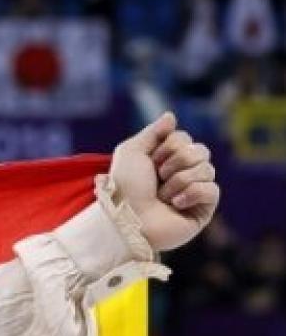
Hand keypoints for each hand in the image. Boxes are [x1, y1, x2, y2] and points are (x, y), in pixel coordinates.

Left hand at [108, 112, 218, 252]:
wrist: (126, 219)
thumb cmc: (124, 188)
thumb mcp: (131, 152)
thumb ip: (152, 132)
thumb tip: (171, 115)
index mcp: (166, 160)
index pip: (185, 138)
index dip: (168, 147)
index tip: (151, 162)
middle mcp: (182, 174)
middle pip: (200, 150)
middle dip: (177, 161)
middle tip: (158, 177)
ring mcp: (194, 192)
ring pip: (207, 169)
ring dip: (179, 180)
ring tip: (162, 196)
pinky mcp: (203, 209)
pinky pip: (212, 189)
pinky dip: (191, 194)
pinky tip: (175, 205)